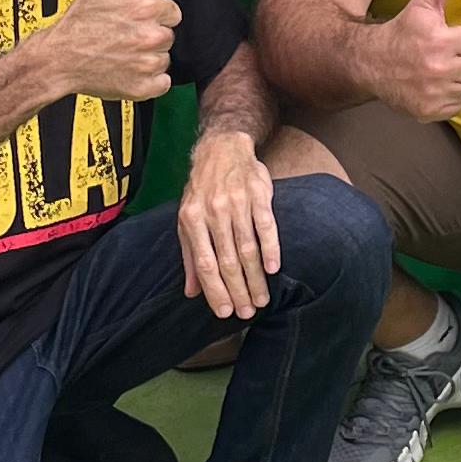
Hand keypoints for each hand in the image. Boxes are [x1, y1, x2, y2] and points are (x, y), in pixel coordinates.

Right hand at [38, 0, 181, 101]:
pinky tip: (127, 72)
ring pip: (163, 59)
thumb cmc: (79, 20)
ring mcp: (148, 63)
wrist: (58, 59)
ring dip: (148, 58)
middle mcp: (152, 35)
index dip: (154, 14)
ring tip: (122, 54)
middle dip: (150, 35)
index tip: (133, 19)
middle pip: (168, 35)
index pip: (171, 12)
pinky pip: (161, 83)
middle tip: (124, 37)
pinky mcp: (144, 88)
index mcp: (147, 7)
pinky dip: (148, 82)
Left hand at [176, 129, 281, 317]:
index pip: (204, 263)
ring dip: (255, 277)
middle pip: (227, 260)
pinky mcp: (258, 194)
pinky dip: (270, 248)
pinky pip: (266, 225)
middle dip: (238, 290)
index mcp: (192, 219)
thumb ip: (190, 256)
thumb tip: (191, 292)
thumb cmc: (202, 189)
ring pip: (247, 248)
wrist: (222, 149)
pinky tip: (273, 268)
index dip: (215, 290)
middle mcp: (213, 211)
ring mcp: (236, 202)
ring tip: (262, 298)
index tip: (225, 312)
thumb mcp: (187, 218)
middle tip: (248, 312)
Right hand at [370, 0, 460, 122]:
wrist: (370, 64)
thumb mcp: (422, 4)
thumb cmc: (403, 31)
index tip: (454, 37)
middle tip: (449, 54)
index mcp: (439, 40)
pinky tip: (435, 85)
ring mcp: (433, 93)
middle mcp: (437, 68)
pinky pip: (459, 105)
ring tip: (442, 69)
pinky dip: (451, 97)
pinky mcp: (429, 111)